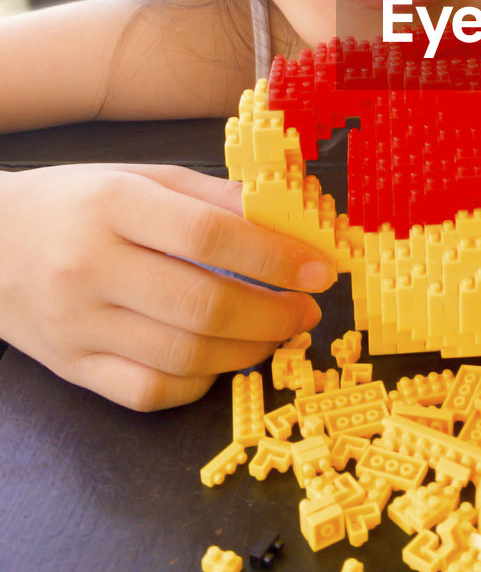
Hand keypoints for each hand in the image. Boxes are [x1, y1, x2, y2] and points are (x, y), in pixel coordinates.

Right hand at [0, 164, 333, 409]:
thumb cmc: (77, 203)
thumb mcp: (141, 178)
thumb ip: (214, 197)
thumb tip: (288, 217)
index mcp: (113, 205)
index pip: (210, 236)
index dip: (276, 257)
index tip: (319, 271)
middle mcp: (90, 267)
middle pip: (203, 305)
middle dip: (273, 314)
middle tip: (306, 311)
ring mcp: (77, 325)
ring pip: (182, 356)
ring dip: (248, 351)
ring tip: (276, 334)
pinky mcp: (71, 368)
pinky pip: (148, 393)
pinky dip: (198, 384)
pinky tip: (221, 361)